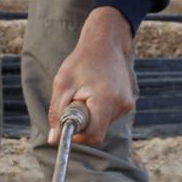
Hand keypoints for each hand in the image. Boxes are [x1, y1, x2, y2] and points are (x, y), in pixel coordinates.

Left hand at [47, 6, 134, 145]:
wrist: (107, 41)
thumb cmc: (82, 60)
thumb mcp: (63, 84)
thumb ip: (57, 113)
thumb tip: (53, 140)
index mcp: (106, 100)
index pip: (92, 135)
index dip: (77, 134)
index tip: (67, 121)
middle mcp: (122, 105)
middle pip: (97, 131)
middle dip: (82, 122)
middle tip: (75, 100)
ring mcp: (128, 105)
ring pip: (102, 124)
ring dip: (90, 115)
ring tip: (86, 91)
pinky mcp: (128, 103)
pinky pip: (108, 116)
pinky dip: (98, 110)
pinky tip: (95, 91)